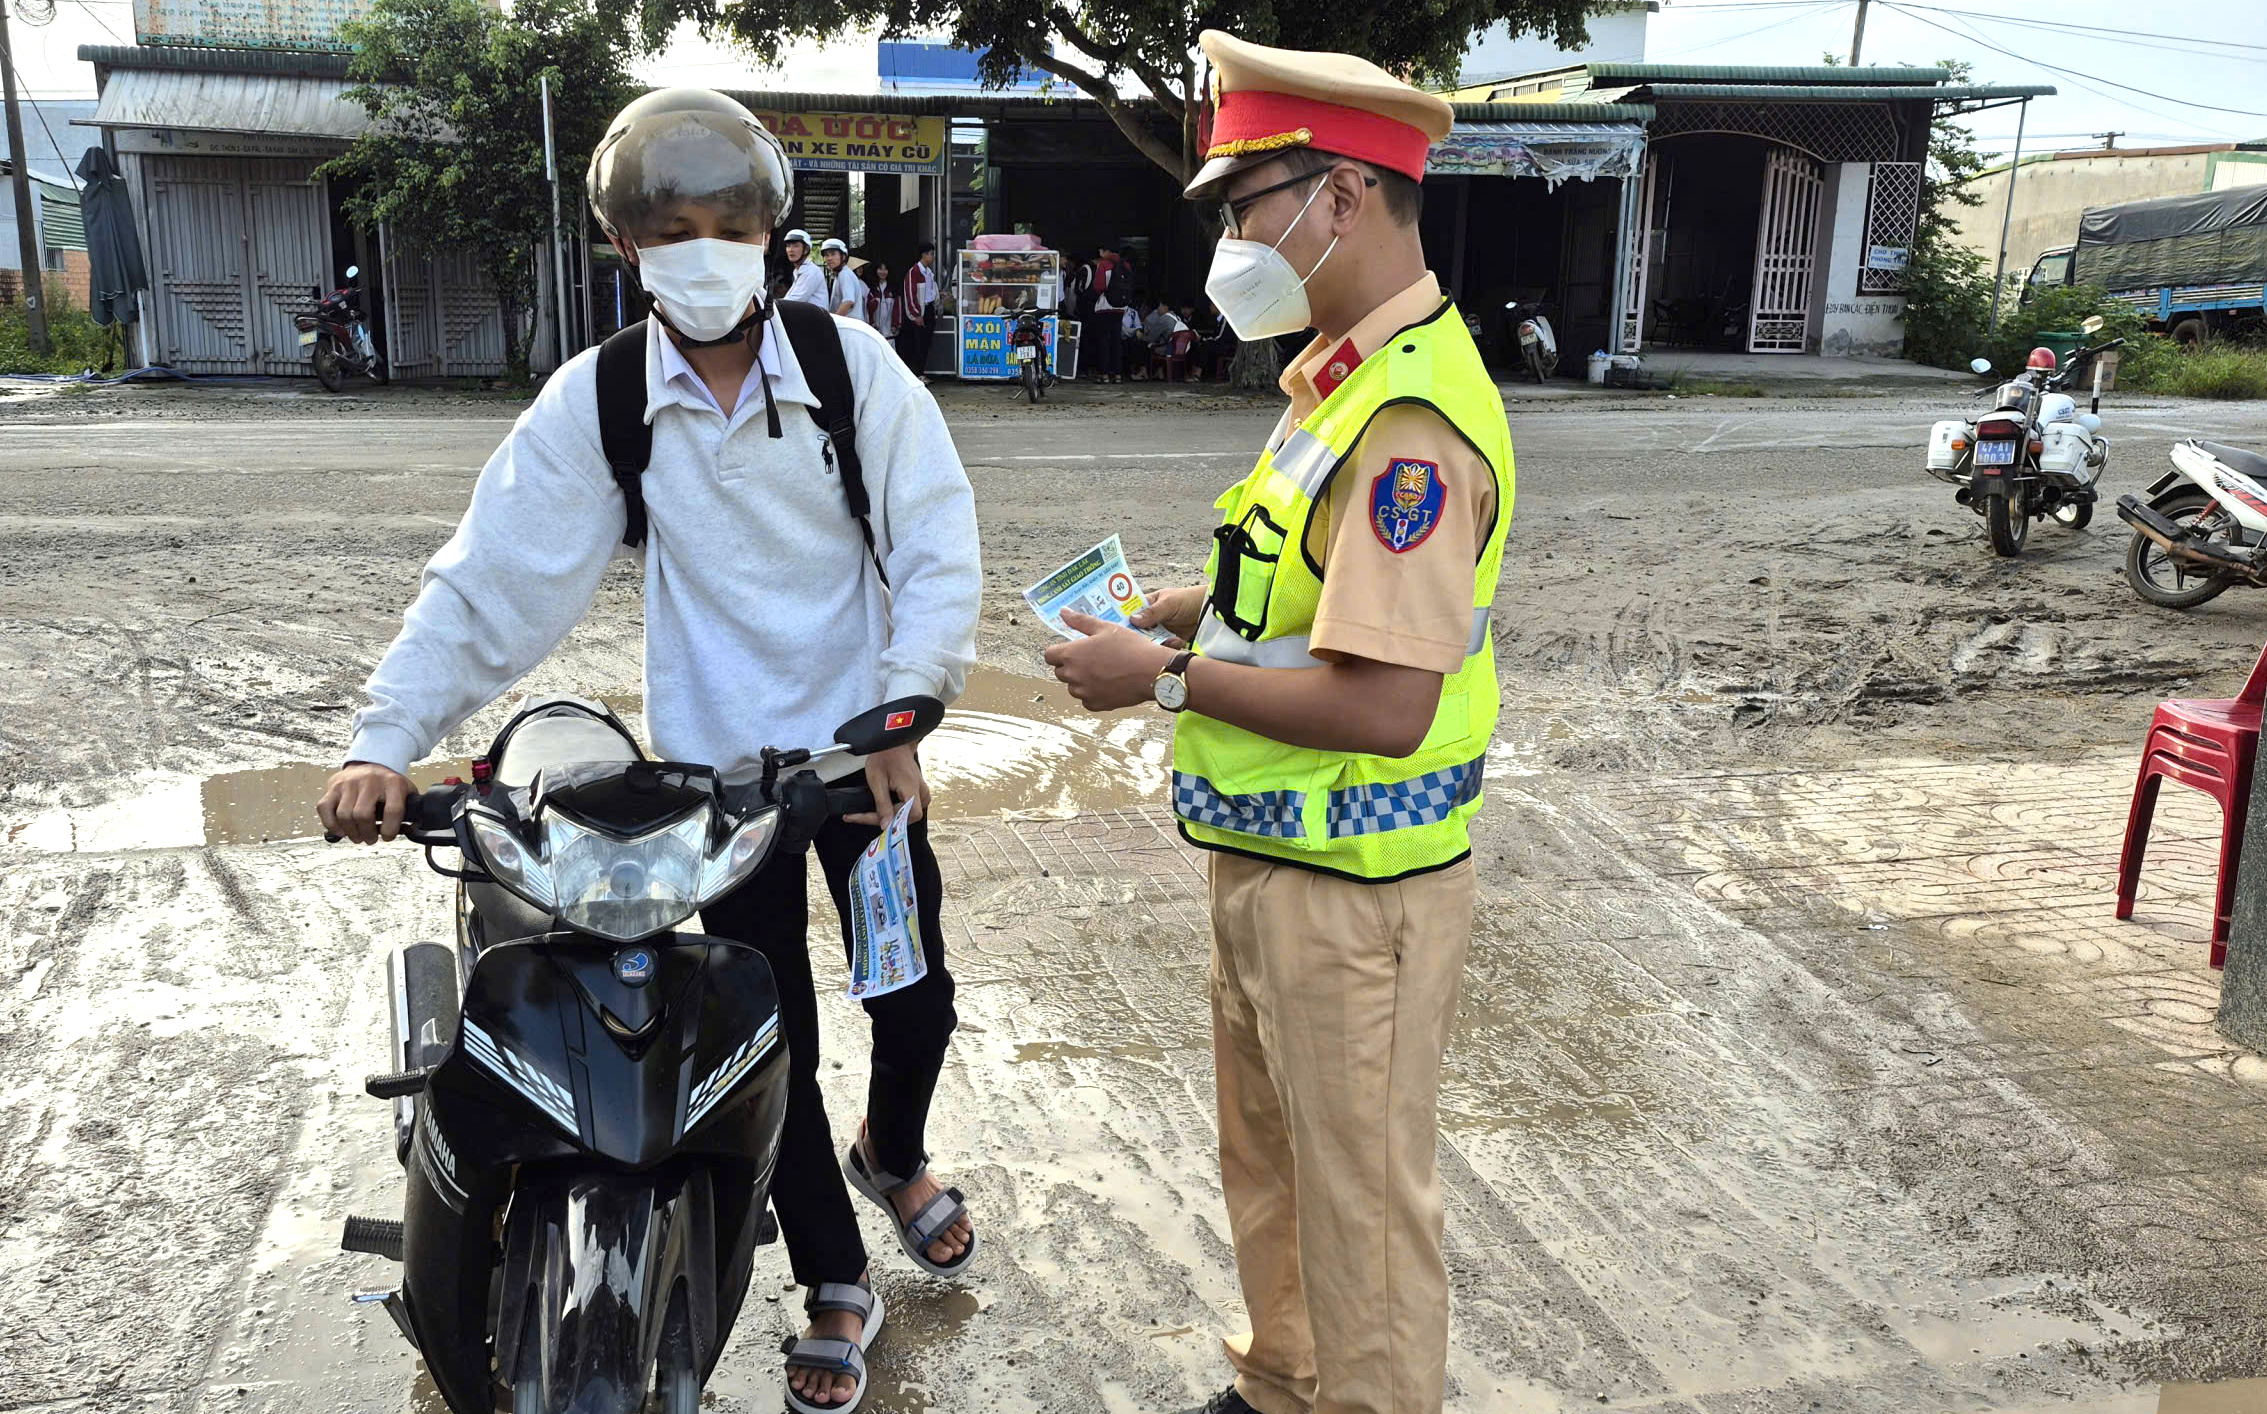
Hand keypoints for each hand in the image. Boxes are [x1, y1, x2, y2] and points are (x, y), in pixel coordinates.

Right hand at [318, 762, 412, 843]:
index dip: (390, 829)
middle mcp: (370, 781)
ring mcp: (349, 783)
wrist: (370, 763)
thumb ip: (410, 808)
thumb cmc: (388, 784)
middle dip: (367, 834)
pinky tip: (341, 830)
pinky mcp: (333, 787)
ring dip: (351, 832)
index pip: (392, 809)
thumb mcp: (405, 791)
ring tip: (357, 836)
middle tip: (370, 839)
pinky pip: (325, 808)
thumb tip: (414, 829)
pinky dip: (331, 824)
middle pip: (362, 815)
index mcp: (393, 783)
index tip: (387, 837)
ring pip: (344, 815)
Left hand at [848, 743, 929, 826]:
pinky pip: (908, 808)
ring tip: (867, 813)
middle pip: (906, 817)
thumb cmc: (884, 757)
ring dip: (888, 816)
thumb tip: (886, 826)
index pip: (910, 815)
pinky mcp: (918, 792)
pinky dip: (893, 810)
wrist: (893, 744)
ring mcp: (921, 792)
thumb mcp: (877, 780)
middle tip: (860, 816)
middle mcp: (921, 792)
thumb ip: (882, 804)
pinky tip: (880, 808)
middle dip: (883, 819)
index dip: (892, 822)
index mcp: (912, 788)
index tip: (868, 819)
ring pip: (907, 814)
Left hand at [1044, 610, 1175, 711]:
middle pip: (1060, 672)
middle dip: (1071, 666)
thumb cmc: (1129, 646)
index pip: (1049, 656)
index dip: (1059, 652)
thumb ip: (1080, 621)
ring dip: (1082, 680)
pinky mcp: (1095, 705)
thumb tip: (1063, 612)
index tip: (1072, 650)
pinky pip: (1086, 699)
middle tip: (1092, 659)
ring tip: (1103, 671)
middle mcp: (1072, 675)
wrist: (1151, 671)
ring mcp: (1083, 692)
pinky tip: (1109, 683)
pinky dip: (1093, 693)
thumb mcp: (1105, 628)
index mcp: (1071, 654)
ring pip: (1073, 687)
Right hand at [1130, 584, 1205, 647]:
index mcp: (1148, 605)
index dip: (1125, 620)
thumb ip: (1151, 612)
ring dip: (1159, 643)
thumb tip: (1132, 619)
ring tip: (1171, 639)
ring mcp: (1161, 630)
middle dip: (1143, 637)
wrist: (1210, 610)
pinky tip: (1178, 641)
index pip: (1131, 612)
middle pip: (1138, 631)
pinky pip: (1164, 648)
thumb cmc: (1188, 600)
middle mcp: (1152, 619)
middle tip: (1149, 639)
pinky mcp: (1171, 640)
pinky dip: (1170, 647)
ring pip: (1151, 642)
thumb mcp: (1169, 603)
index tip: (1122, 629)